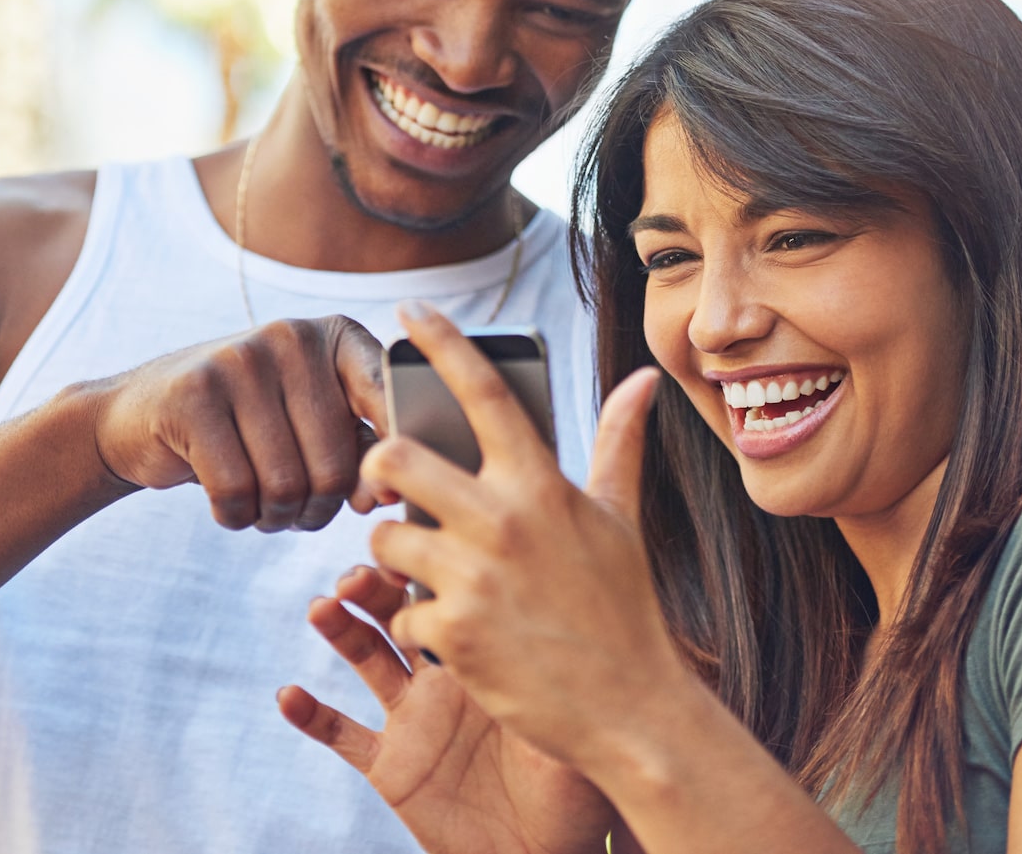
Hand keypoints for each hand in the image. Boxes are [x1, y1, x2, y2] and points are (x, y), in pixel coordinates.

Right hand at [88, 316, 386, 531]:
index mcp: (335, 337)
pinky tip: (228, 505)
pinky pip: (236, 490)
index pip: (386, 398)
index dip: (392, 456)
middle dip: (318, 509)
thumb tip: (383, 497)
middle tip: (298, 513)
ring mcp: (239, 360)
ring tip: (263, 507)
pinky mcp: (193, 394)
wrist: (140, 416)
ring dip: (277, 518)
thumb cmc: (246, 427)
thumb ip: (357, 447)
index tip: (381, 496)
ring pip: (286, 484)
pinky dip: (235, 516)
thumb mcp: (308, 421)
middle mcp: (291, 337)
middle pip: (334, 464)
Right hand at [279, 566, 613, 853]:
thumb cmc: (579, 788)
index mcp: (489, 653)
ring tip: (324, 606)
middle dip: (376, 583)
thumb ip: (570, 669)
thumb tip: (589, 609)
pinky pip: (342, 736)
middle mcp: (445, 676)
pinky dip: (311, 716)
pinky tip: (289, 694)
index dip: (427, 560)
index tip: (417, 530)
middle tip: (362, 568)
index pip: (451, 590)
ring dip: (339, 629)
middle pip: (399, 610)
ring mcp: (414, 719)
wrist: (548, 853)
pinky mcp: (391, 765)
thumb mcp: (583, 718)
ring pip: (366, 657)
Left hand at [362, 303, 690, 774]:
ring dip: (394, 555)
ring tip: (430, 573)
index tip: (408, 310)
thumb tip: (641, 379)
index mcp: (542, 484)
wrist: (632, 710)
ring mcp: (474, 577)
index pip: (483, 393)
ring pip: (384, 537)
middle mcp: (503, 520)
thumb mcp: (622, 521)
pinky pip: (400, 610)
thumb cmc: (625, 611)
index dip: (441, 343)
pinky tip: (456, 636)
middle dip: (379, 470)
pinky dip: (418, 625)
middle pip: (396, 457)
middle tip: (388, 488)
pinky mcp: (452, 633)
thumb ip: (620, 444)